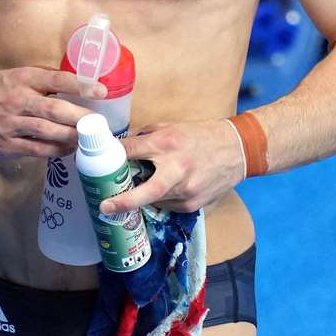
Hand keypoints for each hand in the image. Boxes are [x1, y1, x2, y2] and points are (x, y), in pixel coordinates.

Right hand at [0, 68, 106, 159]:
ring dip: (72, 137)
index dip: (81, 85)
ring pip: (48, 132)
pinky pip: (36, 150)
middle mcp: (17, 100)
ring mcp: (10, 124)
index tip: (102, 91)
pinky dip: (56, 150)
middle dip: (81, 117)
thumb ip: (44, 81)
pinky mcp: (5, 145)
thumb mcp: (17, 75)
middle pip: (55, 109)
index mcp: (23, 78)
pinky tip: (68, 149)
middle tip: (99, 123)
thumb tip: (78, 85)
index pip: (56, 79)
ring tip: (88, 139)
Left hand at [103, 118, 245, 214]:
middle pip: (148, 189)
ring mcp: (188, 189)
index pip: (133, 150)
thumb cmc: (201, 136)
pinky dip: (161, 200)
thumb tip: (120, 147)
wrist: (238, 150)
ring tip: (135, 191)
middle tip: (104, 207)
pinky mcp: (194, 204)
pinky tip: (165, 190)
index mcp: (169, 143)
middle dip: (125, 200)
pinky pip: (168, 206)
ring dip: (143, 197)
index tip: (96, 163)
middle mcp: (178, 168)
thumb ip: (146, 138)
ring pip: (155, 200)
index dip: (113, 156)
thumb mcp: (172, 127)